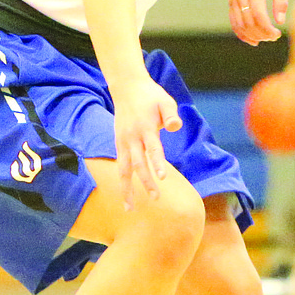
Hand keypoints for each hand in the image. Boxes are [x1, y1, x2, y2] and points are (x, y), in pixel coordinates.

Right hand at [112, 76, 182, 207]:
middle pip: (138, 164)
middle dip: (145, 182)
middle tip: (155, 198)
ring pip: (123, 169)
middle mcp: (131, 137)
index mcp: (145, 128)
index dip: (157, 163)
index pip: (152, 149)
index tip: (163, 178)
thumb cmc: (151, 95)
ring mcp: (122, 141)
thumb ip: (171, 114)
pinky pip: (119, 165)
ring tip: (129, 208)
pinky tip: (125, 194)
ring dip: (126, 189)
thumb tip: (176, 126)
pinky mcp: (118, 143)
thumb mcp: (165, 100)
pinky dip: (121, 180)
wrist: (126, 87)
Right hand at [230, 0, 286, 44]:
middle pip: (249, 22)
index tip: (278, 34)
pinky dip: (241, 33)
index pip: (258, 15)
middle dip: (262, 34)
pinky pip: (233, 20)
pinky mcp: (230, 0)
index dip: (268, 29)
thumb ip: (281, 1)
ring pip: (239, 24)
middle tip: (274, 37)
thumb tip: (280, 22)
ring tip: (265, 38)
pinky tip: (252, 40)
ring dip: (252, 36)